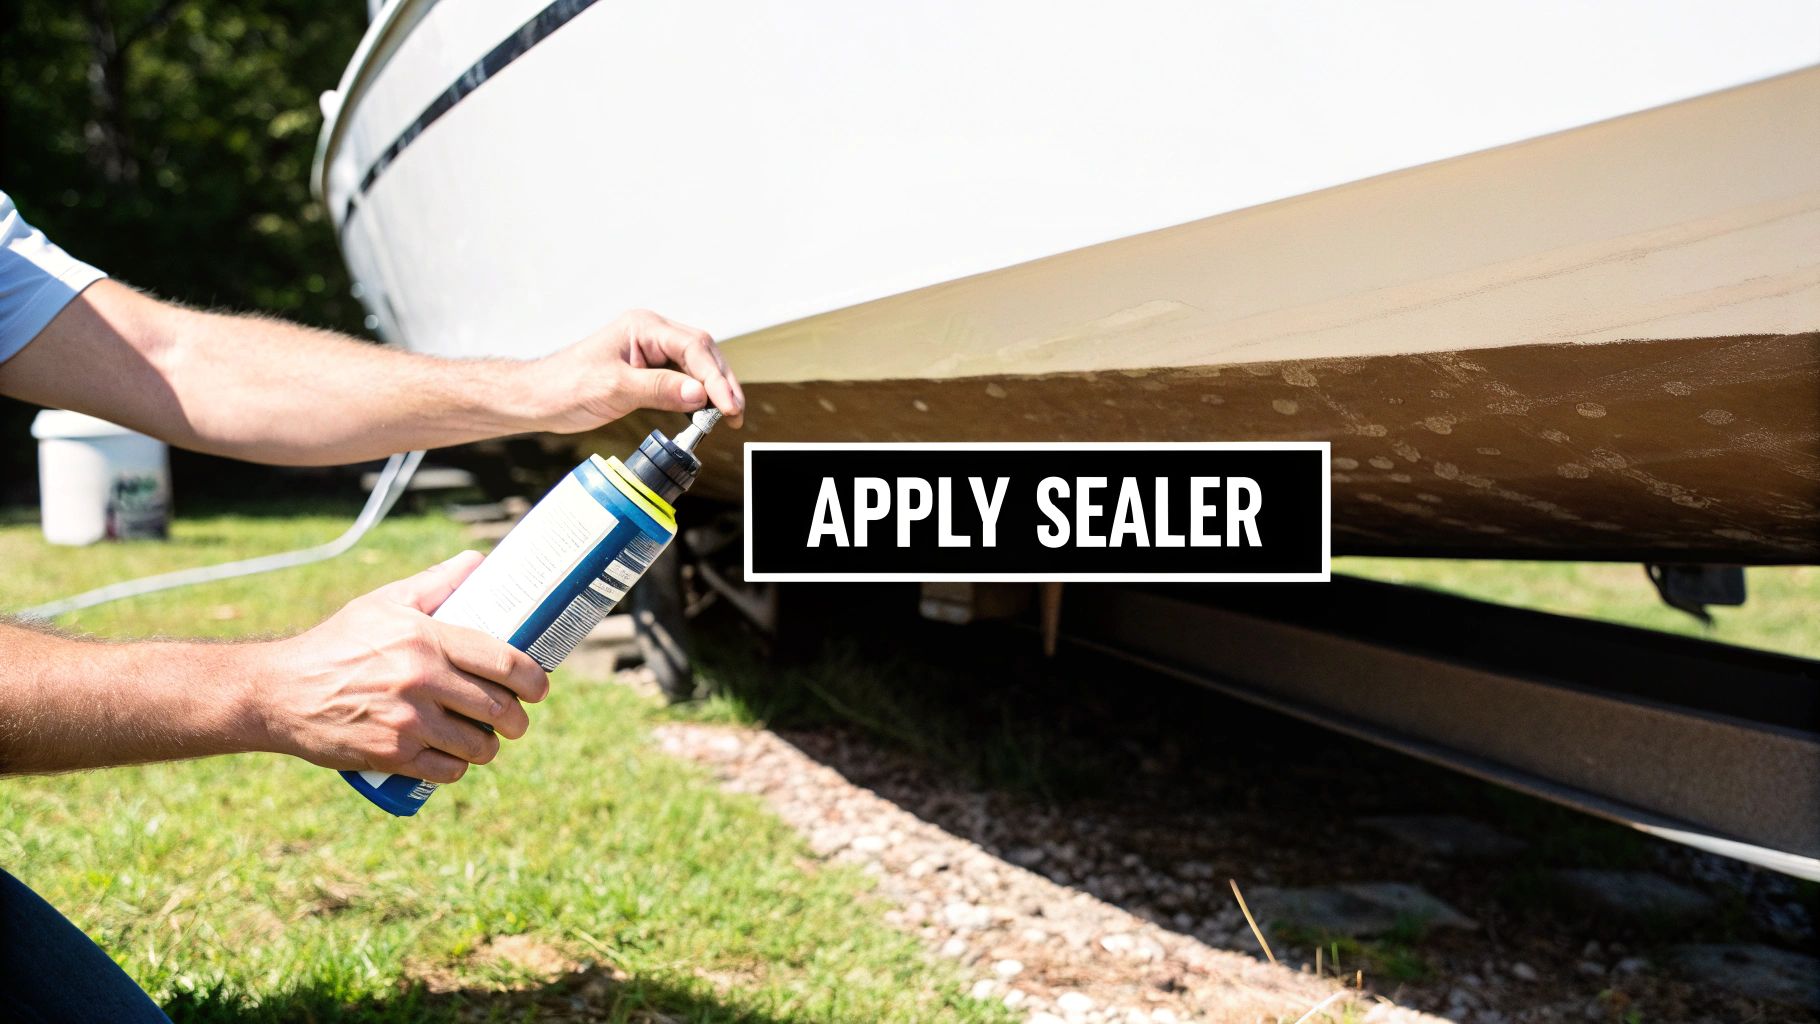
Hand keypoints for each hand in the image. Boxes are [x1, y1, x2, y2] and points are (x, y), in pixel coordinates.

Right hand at [252, 551, 549, 782]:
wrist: (279, 692)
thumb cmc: (337, 643)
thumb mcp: (384, 602)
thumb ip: (436, 582)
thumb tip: (479, 562)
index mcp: (426, 639)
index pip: (503, 661)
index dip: (533, 679)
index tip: (540, 687)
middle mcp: (421, 680)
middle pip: (498, 708)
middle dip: (517, 719)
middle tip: (515, 719)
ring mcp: (407, 722)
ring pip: (478, 745)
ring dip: (490, 747)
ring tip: (486, 739)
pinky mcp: (391, 755)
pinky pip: (447, 770)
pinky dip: (459, 767)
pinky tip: (456, 759)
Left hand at [530, 309, 745, 432]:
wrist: (536, 398)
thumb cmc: (564, 386)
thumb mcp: (614, 389)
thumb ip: (659, 389)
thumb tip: (699, 394)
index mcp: (642, 326)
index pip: (693, 347)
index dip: (715, 378)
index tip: (728, 405)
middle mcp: (650, 333)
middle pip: (702, 352)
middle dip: (722, 383)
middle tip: (735, 414)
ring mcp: (649, 350)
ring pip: (696, 365)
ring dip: (713, 389)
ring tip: (726, 415)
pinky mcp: (647, 368)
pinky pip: (682, 377)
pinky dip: (696, 394)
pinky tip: (704, 410)